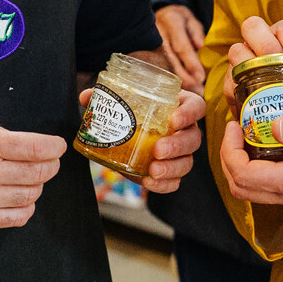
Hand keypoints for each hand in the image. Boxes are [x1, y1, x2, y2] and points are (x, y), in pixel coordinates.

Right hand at [0, 118, 65, 230]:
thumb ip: (0, 135)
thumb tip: (30, 146)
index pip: (36, 149)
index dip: (54, 148)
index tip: (57, 147)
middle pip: (38, 174)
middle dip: (50, 166)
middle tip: (48, 162)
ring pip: (30, 197)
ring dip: (36, 186)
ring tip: (28, 178)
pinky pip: (16, 218)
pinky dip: (25, 208)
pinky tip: (18, 198)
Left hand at [77, 83, 204, 191]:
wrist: (127, 136)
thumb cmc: (131, 113)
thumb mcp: (120, 103)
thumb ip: (105, 97)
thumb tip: (86, 96)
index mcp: (179, 107)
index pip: (196, 107)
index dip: (189, 113)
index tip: (173, 120)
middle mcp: (185, 130)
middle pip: (193, 138)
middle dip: (178, 146)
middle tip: (158, 149)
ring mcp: (181, 153)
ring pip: (187, 162)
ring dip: (172, 168)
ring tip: (153, 170)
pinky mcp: (171, 172)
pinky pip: (175, 181)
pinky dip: (164, 185)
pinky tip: (149, 182)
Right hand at [154, 4, 206, 91]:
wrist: (157, 15)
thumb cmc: (178, 19)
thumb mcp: (190, 19)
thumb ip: (196, 32)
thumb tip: (199, 46)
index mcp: (171, 22)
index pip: (181, 46)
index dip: (191, 63)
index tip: (201, 77)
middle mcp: (158, 34)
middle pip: (170, 60)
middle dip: (184, 77)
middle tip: (198, 89)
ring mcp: (149, 44)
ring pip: (163, 66)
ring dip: (178, 81)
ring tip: (193, 91)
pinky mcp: (145, 52)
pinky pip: (157, 68)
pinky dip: (169, 80)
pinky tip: (182, 88)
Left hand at [218, 108, 282, 211]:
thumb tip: (275, 126)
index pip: (245, 177)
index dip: (229, 151)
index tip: (235, 125)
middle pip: (243, 189)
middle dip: (230, 159)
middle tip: (237, 129)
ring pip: (257, 191)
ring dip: (245, 165)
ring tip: (250, 134)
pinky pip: (274, 188)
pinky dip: (262, 169)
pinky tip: (272, 145)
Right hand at [224, 15, 282, 113]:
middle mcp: (266, 47)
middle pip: (253, 27)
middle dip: (263, 43)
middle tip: (272, 64)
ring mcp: (248, 62)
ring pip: (237, 51)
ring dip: (246, 66)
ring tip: (258, 84)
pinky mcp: (235, 82)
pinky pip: (228, 81)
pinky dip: (235, 91)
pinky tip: (247, 103)